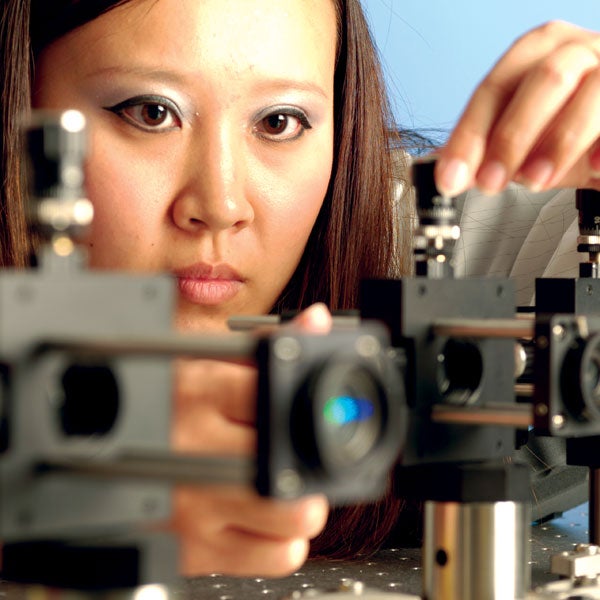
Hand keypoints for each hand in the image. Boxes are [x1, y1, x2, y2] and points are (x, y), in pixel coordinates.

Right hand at [169, 304, 331, 576]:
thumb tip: (315, 322)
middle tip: (291, 453)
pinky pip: (274, 556)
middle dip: (302, 462)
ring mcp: (190, 505)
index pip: (277, 394)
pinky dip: (282, 539)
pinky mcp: (189, 551)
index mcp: (195, 391)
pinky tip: (261, 515)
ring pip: (293, 519)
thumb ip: (262, 342)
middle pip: (290, 467)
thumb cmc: (154, 405)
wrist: (83, 457)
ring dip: (300, 504)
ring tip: (281, 485)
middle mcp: (191, 449)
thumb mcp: (198, 359)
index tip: (305, 409)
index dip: (302, 403)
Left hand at [435, 21, 599, 195]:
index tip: (449, 177)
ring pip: (588, 90)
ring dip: (557, 142)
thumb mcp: (526, 146)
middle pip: (542, 79)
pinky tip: (593, 168)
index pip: (495, 88)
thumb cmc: (572, 136)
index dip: (469, 134)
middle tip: (490, 182)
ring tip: (536, 181)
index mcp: (537, 54)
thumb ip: (488, 154)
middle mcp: (577, 50)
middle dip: (510, 137)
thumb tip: (451, 173)